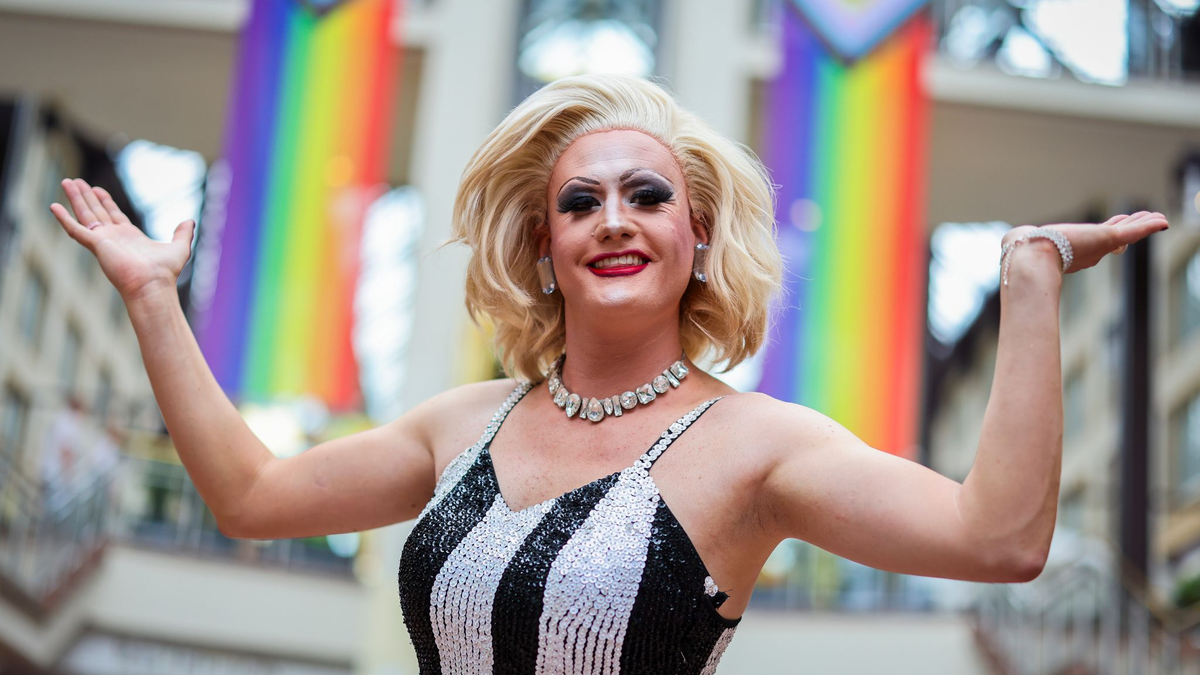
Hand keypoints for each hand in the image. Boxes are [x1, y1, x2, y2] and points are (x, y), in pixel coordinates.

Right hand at [49, 178, 195, 303]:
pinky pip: (75, 229)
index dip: (105, 201)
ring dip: (75, 199)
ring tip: (66, 182)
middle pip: (96, 212)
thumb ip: (183, 233)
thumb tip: (190, 221)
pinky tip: (53, 207)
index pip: (113, 215)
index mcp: (129, 237)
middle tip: (75, 181)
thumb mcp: (179, 247)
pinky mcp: (96, 245)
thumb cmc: (165, 272)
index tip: (96, 189)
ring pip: (85, 215)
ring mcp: (103, 241)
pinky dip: (63, 219)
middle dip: (86, 196)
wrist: (153, 285)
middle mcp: (113, 238)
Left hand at [1002, 211, 1169, 274]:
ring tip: (1157, 218)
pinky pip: (1135, 231)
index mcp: (1072, 253)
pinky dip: (1148, 225)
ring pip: (1127, 232)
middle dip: (1128, 229)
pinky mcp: (1107, 238)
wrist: (1031, 260)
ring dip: (1143, 224)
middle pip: (1114, 238)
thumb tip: (1006, 240)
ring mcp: (1099, 246)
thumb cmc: (1022, 254)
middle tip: (1142, 221)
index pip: (1094, 242)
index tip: (1114, 231)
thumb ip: (1019, 242)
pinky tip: (1162, 221)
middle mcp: (1089, 252)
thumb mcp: (1024, 244)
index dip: (1105, 237)